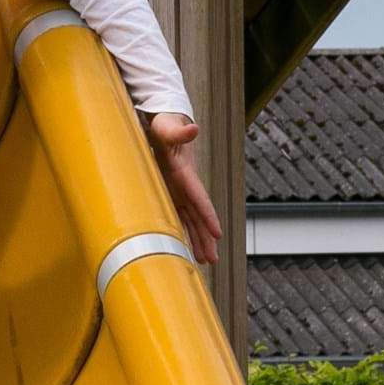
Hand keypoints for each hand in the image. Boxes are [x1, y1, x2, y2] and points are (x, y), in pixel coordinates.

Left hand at [146, 113, 219, 263]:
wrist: (165, 123)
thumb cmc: (165, 125)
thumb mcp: (167, 126)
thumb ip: (178, 130)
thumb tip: (194, 127)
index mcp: (185, 173)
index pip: (199, 198)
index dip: (208, 216)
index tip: (218, 234)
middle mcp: (185, 185)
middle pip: (199, 215)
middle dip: (206, 238)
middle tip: (212, 260)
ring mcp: (179, 190)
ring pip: (191, 219)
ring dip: (198, 239)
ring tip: (205, 261)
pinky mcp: (170, 192)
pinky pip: (179, 216)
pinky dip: (185, 232)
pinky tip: (186, 248)